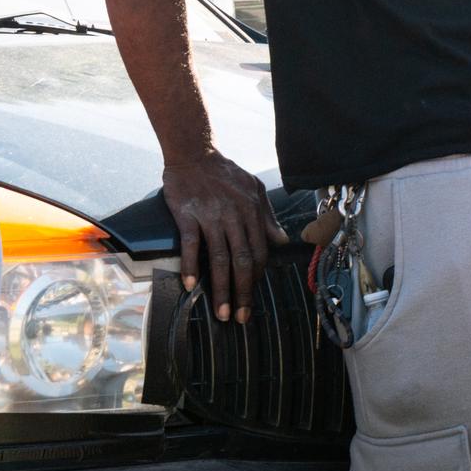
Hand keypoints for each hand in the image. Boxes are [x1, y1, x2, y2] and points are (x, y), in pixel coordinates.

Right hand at [161, 149, 288, 323]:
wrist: (194, 152)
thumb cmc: (224, 172)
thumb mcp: (254, 189)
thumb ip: (267, 216)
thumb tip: (282, 240)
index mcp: (252, 212)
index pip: (259, 252)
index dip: (257, 278)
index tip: (251, 297)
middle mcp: (234, 216)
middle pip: (242, 261)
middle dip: (243, 292)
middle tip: (240, 317)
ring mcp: (211, 216)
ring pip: (219, 258)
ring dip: (221, 288)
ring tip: (220, 312)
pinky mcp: (188, 215)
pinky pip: (191, 244)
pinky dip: (191, 266)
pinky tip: (191, 284)